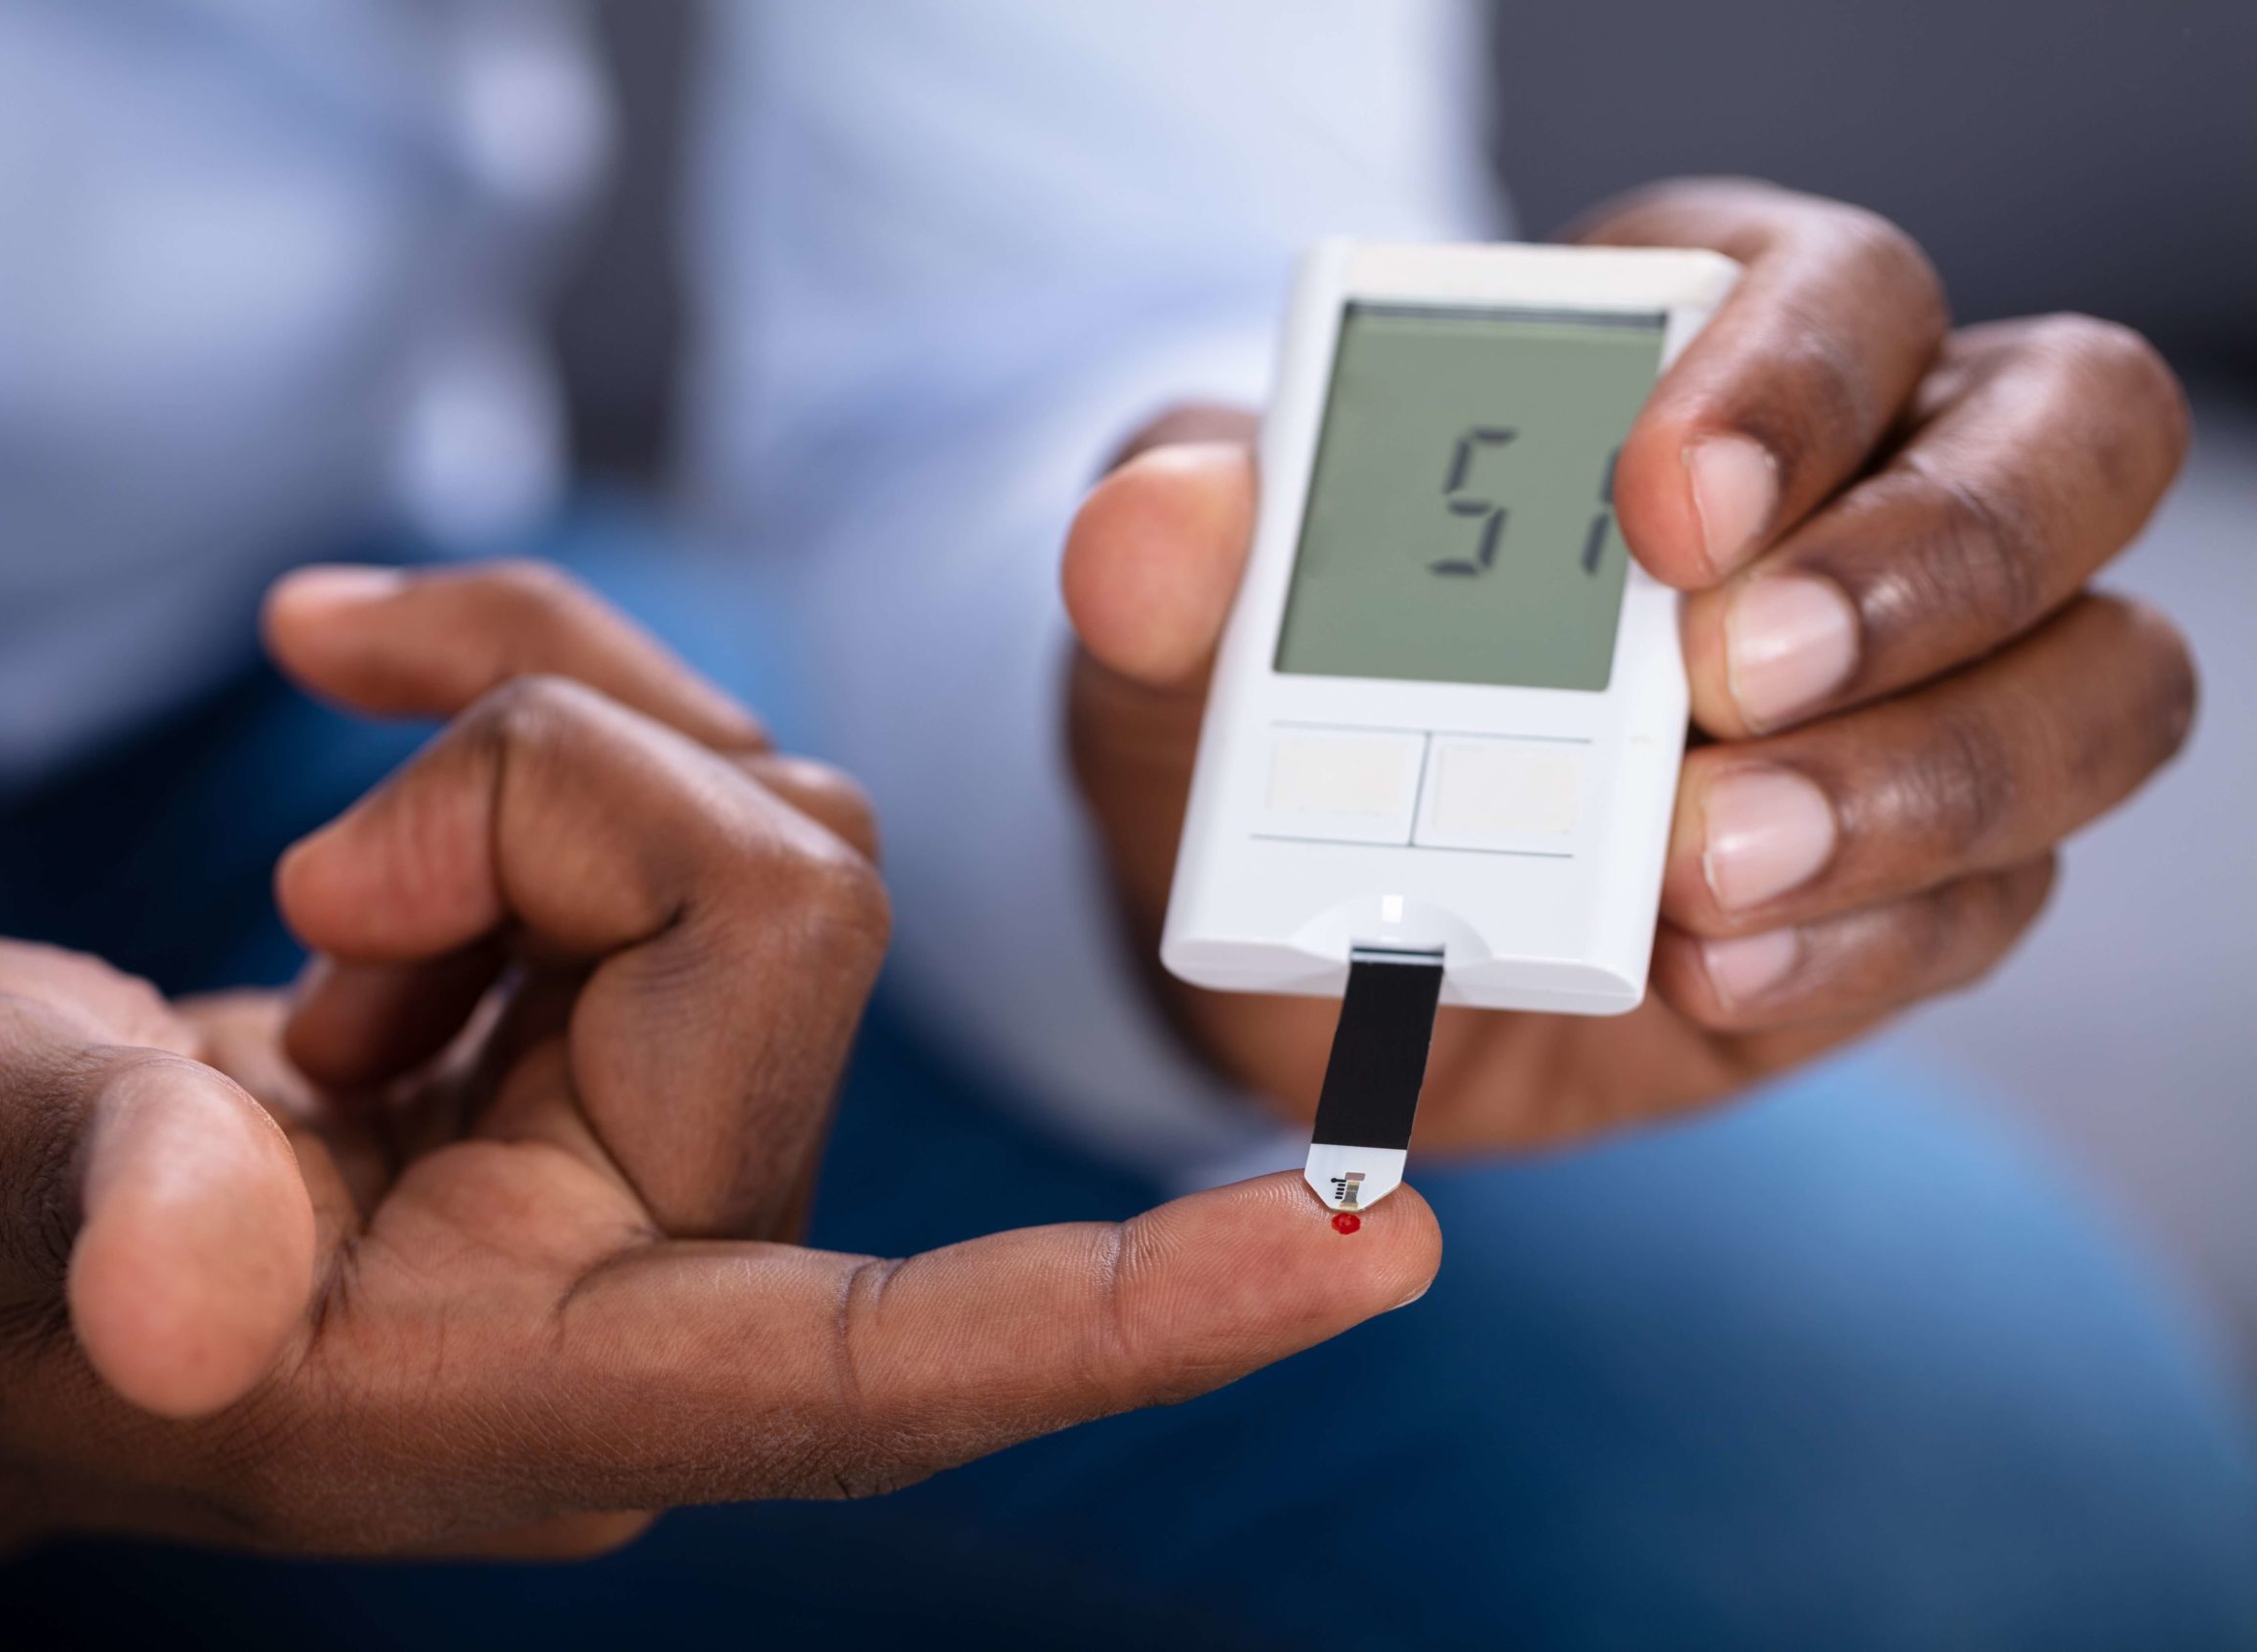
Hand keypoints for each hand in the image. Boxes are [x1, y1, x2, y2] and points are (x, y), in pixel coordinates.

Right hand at [0, 563, 1438, 1565]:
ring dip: (519, 752)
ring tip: (306, 882)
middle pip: (794, 914)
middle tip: (312, 897)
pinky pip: (675, 771)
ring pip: (763, 814)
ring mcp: (645, 1125)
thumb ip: (95, 1219)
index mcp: (535, 1389)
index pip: (894, 1369)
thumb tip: (187, 1292)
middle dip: (544, 812)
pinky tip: (334, 673)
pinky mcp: (609, 1001)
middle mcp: (650, 1261)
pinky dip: (501, 687)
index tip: (1373, 1251)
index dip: (1125, 1320)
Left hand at [1065, 179, 2195, 1152]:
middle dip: (1929, 560)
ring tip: (1704, 872)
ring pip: (2097, 685)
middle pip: (2070, 445)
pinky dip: (1867, 942)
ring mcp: (1920, 698)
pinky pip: (1992, 900)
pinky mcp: (1913, 886)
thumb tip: (1159, 524)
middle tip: (1725, 682)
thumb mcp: (1181, 621)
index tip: (1656, 504)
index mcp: (1704, 353)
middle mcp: (1865, 496)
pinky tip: (1710, 975)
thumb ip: (1168, 550)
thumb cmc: (1261, 703)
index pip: (1846, 289)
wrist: (1285, 929)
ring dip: (1926, 778)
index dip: (1791, 375)